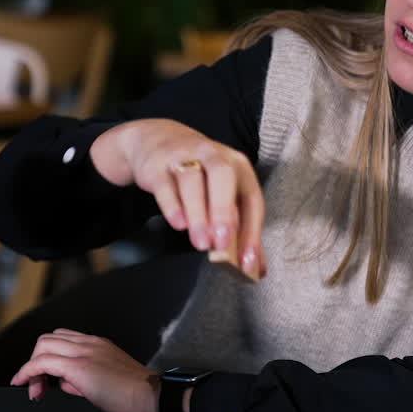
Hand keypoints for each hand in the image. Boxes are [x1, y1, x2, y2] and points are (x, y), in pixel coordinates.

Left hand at [9, 329, 159, 411]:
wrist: (154, 398)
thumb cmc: (138, 396)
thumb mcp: (107, 382)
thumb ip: (84, 380)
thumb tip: (65, 385)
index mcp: (99, 345)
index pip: (63, 340)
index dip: (49, 359)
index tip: (46, 382)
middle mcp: (91, 343)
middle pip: (49, 339)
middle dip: (36, 361)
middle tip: (38, 387)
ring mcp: (85, 352)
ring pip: (43, 345)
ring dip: (32, 366)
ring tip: (35, 390)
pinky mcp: (79, 366)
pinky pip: (42, 362)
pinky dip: (27, 371)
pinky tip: (23, 384)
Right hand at [92, 119, 265, 279]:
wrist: (157, 142)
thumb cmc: (200, 175)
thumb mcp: (223, 194)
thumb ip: (239, 230)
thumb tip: (255, 269)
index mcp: (237, 167)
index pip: (251, 198)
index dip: (252, 231)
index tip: (249, 262)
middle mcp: (213, 156)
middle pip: (222, 176)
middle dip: (224, 211)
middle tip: (222, 244)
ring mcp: (184, 157)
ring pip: (192, 181)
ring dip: (198, 213)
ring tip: (200, 243)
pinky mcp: (158, 166)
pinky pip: (165, 185)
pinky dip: (172, 205)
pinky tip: (178, 224)